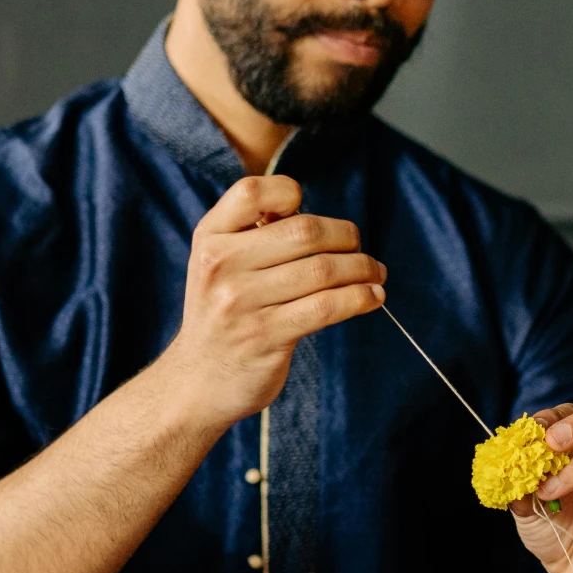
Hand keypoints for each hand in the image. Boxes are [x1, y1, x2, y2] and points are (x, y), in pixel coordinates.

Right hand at [154, 176, 386, 427]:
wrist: (197, 381)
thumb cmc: (223, 314)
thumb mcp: (219, 265)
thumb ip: (255, 233)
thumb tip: (317, 215)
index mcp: (210, 238)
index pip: (251, 192)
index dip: (288, 194)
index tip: (307, 213)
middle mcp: (221, 265)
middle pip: (303, 230)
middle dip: (346, 236)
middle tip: (360, 248)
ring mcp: (241, 302)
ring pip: (323, 269)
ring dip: (363, 268)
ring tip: (376, 273)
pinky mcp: (266, 336)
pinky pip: (327, 307)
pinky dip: (360, 297)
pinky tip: (373, 297)